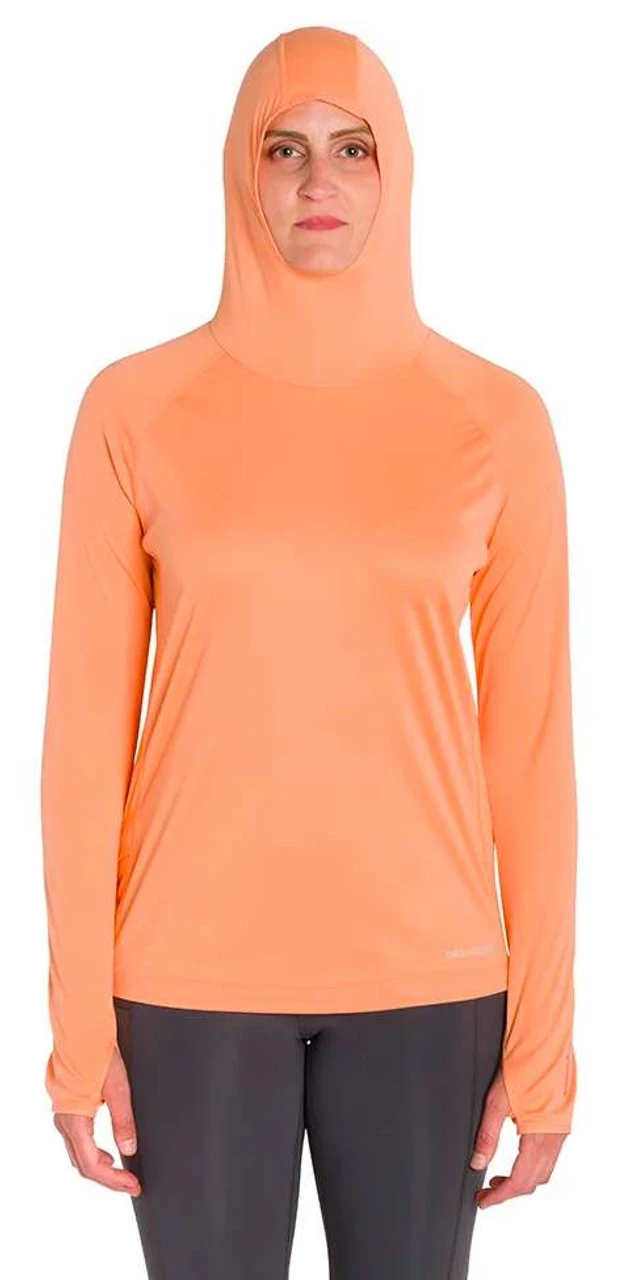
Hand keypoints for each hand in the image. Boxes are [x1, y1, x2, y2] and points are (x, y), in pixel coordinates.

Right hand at [53, 1045, 141, 1195]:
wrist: (83, 1032)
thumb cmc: (98, 1055)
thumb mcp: (118, 1089)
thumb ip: (124, 1121)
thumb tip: (130, 1149)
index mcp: (75, 1121)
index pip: (92, 1165)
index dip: (114, 1181)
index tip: (133, 1185)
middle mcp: (65, 1123)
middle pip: (84, 1165)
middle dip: (109, 1179)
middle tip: (131, 1184)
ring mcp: (65, 1117)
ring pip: (80, 1155)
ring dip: (100, 1168)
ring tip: (122, 1173)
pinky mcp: (69, 1110)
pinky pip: (79, 1142)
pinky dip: (94, 1153)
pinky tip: (108, 1152)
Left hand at [469, 1065, 566, 1207]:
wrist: (544, 1046)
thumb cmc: (521, 1069)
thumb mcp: (496, 1102)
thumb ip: (487, 1136)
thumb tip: (477, 1163)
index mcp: (539, 1139)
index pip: (519, 1182)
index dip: (500, 1197)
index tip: (482, 1203)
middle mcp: (553, 1140)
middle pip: (533, 1181)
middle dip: (509, 1191)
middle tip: (485, 1192)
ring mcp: (559, 1133)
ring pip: (542, 1170)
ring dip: (520, 1179)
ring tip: (497, 1177)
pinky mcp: (559, 1124)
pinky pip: (547, 1156)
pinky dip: (530, 1165)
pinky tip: (514, 1156)